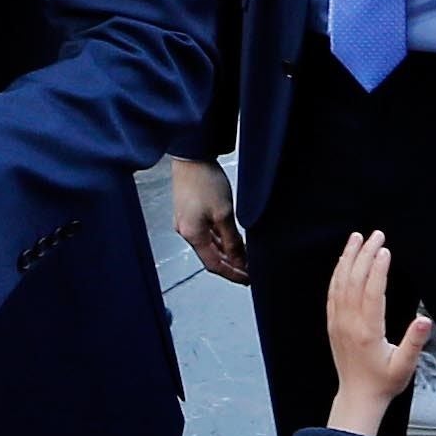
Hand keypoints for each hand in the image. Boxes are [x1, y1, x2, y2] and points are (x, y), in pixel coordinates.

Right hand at [170, 155, 247, 282]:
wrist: (192, 156)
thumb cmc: (205, 182)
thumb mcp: (224, 213)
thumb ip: (232, 240)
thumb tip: (239, 260)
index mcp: (192, 235)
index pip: (213, 265)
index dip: (231, 273)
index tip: (247, 279)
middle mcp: (187, 232)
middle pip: (210, 256)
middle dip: (230, 264)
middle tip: (249, 271)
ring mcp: (187, 222)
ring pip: (209, 244)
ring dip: (226, 252)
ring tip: (245, 256)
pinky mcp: (190, 212)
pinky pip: (206, 233)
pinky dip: (220, 239)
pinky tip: (232, 240)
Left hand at [322, 231, 430, 435]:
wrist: (358, 397)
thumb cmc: (384, 382)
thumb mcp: (404, 366)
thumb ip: (414, 342)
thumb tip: (425, 319)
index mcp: (367, 331)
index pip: (372, 292)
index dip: (378, 269)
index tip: (385, 250)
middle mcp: (349, 323)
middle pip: (355, 281)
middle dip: (365, 255)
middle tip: (376, 235)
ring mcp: (338, 322)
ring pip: (340, 283)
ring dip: (348, 258)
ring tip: (356, 237)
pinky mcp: (333, 324)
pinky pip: (332, 293)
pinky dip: (338, 273)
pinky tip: (344, 261)